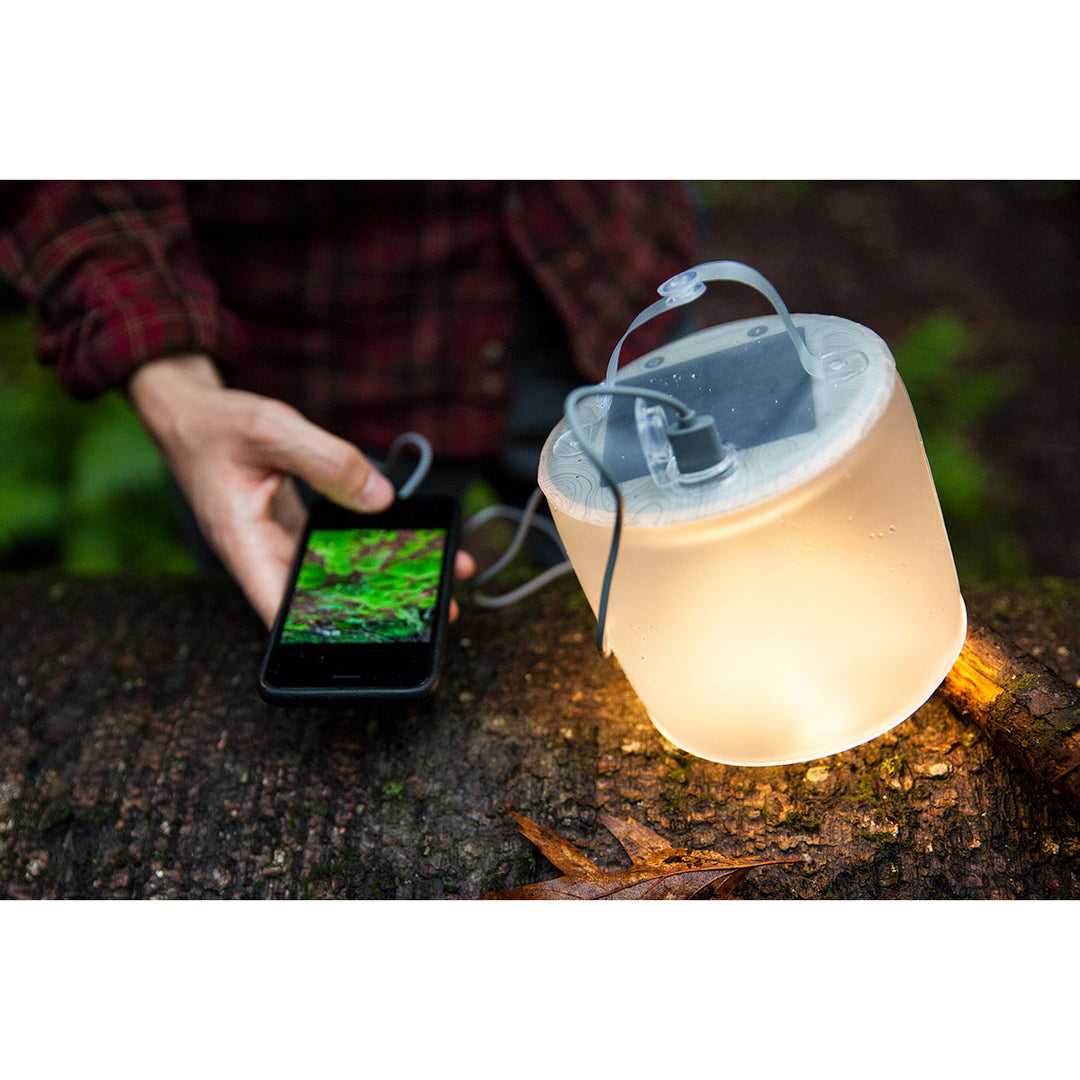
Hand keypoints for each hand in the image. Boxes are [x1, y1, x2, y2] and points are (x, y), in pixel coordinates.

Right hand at [128, 353, 474, 626]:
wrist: (191, 413)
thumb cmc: (217, 423)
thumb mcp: (272, 429)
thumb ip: (326, 461)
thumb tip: (380, 498)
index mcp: (244, 545)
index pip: (281, 611)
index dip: (324, 635)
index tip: (374, 647)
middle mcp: (263, 556)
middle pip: (320, 602)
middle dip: (375, 609)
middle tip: (436, 612)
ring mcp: (279, 546)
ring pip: (333, 577)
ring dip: (380, 579)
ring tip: (439, 580)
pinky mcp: (293, 531)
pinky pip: (334, 550)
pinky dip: (367, 549)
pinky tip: (405, 545)